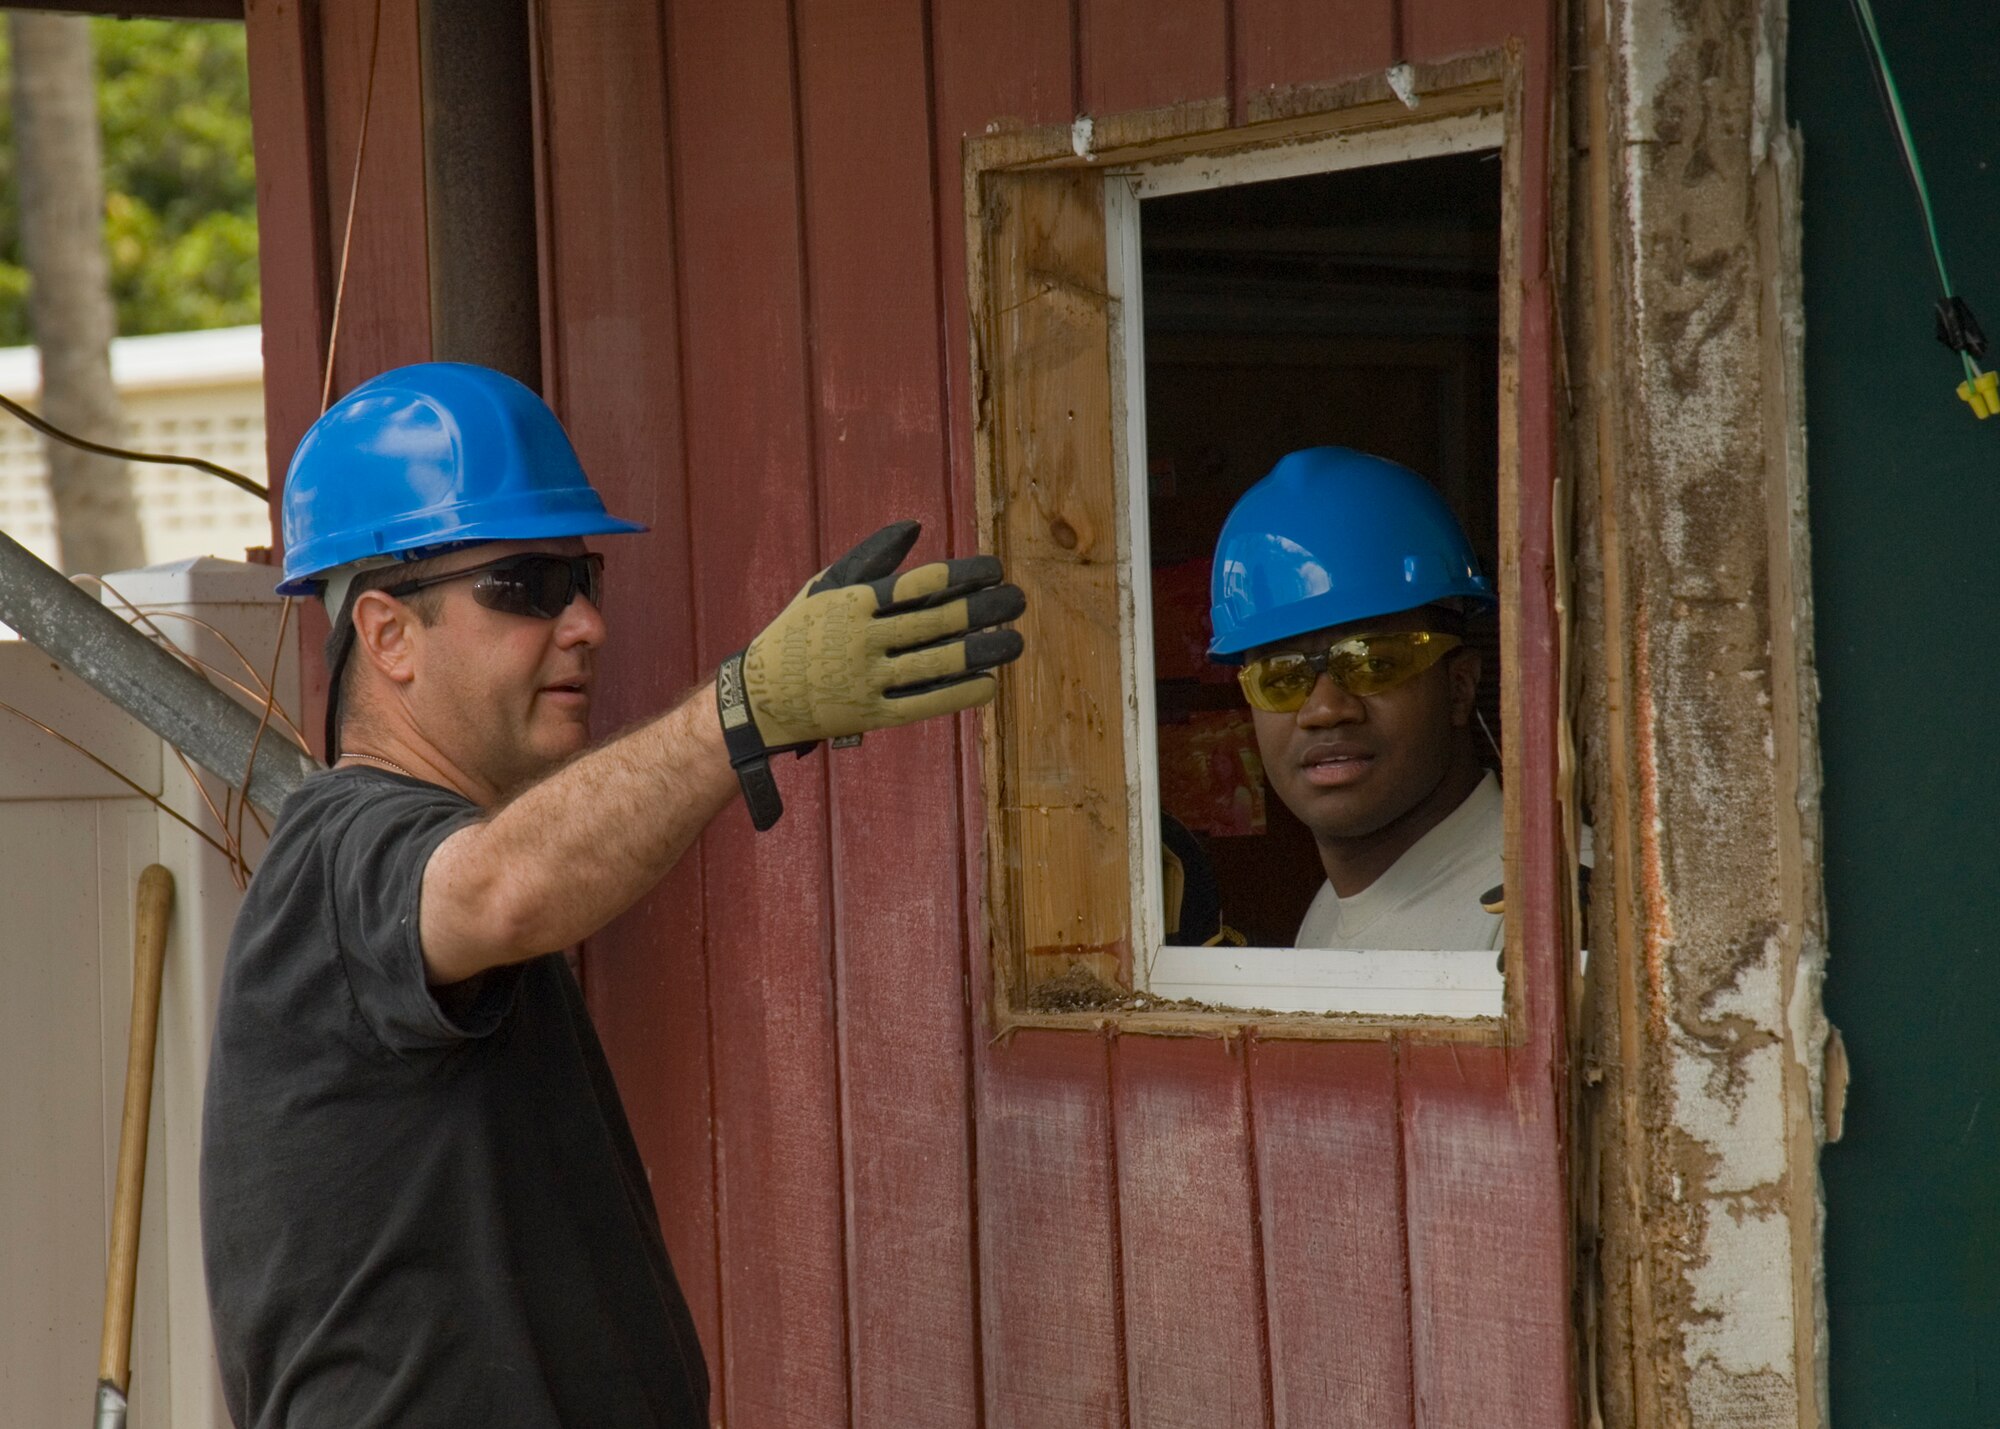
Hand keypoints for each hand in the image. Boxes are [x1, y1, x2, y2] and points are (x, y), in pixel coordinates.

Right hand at [716, 521, 1024, 828]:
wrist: (760, 697)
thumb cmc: (799, 633)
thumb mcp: (827, 587)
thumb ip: (871, 558)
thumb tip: (915, 527)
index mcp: (853, 601)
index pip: (920, 583)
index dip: (963, 575)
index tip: (996, 569)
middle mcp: (862, 638)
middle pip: (936, 621)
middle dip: (984, 609)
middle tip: (1018, 600)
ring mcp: (867, 678)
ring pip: (937, 662)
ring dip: (982, 651)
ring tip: (1016, 640)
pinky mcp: (871, 714)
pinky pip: (925, 703)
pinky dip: (958, 693)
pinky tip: (988, 683)